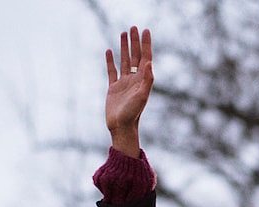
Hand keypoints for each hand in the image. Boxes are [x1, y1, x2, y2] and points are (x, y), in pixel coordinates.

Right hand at [104, 26, 152, 157]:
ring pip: (124, 61)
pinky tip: (109, 51)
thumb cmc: (133, 114)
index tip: (145, 31)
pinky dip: (110, 61)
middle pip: (135, 56)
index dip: (145, 44)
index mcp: (142, 80)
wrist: (121, 128)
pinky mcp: (113, 88)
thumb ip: (147, 80)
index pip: (145, 58)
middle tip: (133, 27)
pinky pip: (111, 71)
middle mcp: (134, 80)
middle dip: (135, 42)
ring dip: (124, 47)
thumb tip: (149, 63)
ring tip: (123, 33)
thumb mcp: (141, 96)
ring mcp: (123, 83)